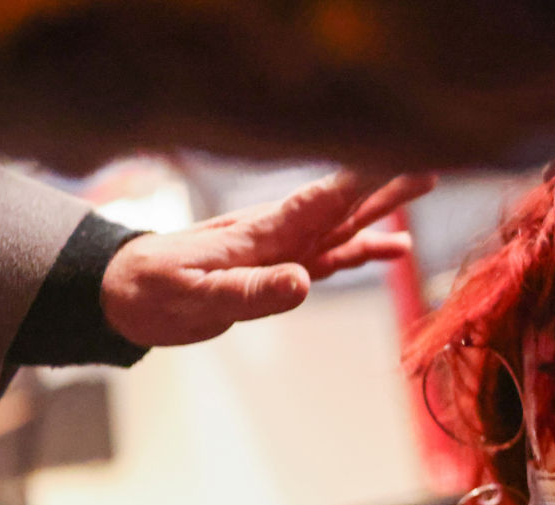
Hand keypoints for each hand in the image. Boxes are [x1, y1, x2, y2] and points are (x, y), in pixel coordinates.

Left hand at [101, 170, 434, 347]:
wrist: (124, 295)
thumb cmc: (152, 290)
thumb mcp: (196, 297)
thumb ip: (250, 291)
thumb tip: (304, 283)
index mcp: (263, 234)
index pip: (320, 202)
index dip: (360, 180)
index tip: (396, 158)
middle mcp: (280, 236)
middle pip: (344, 206)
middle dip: (386, 184)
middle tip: (430, 163)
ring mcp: (283, 252)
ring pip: (344, 228)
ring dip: (383, 211)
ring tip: (425, 185)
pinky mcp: (280, 273)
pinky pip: (332, 259)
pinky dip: (363, 251)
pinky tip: (391, 250)